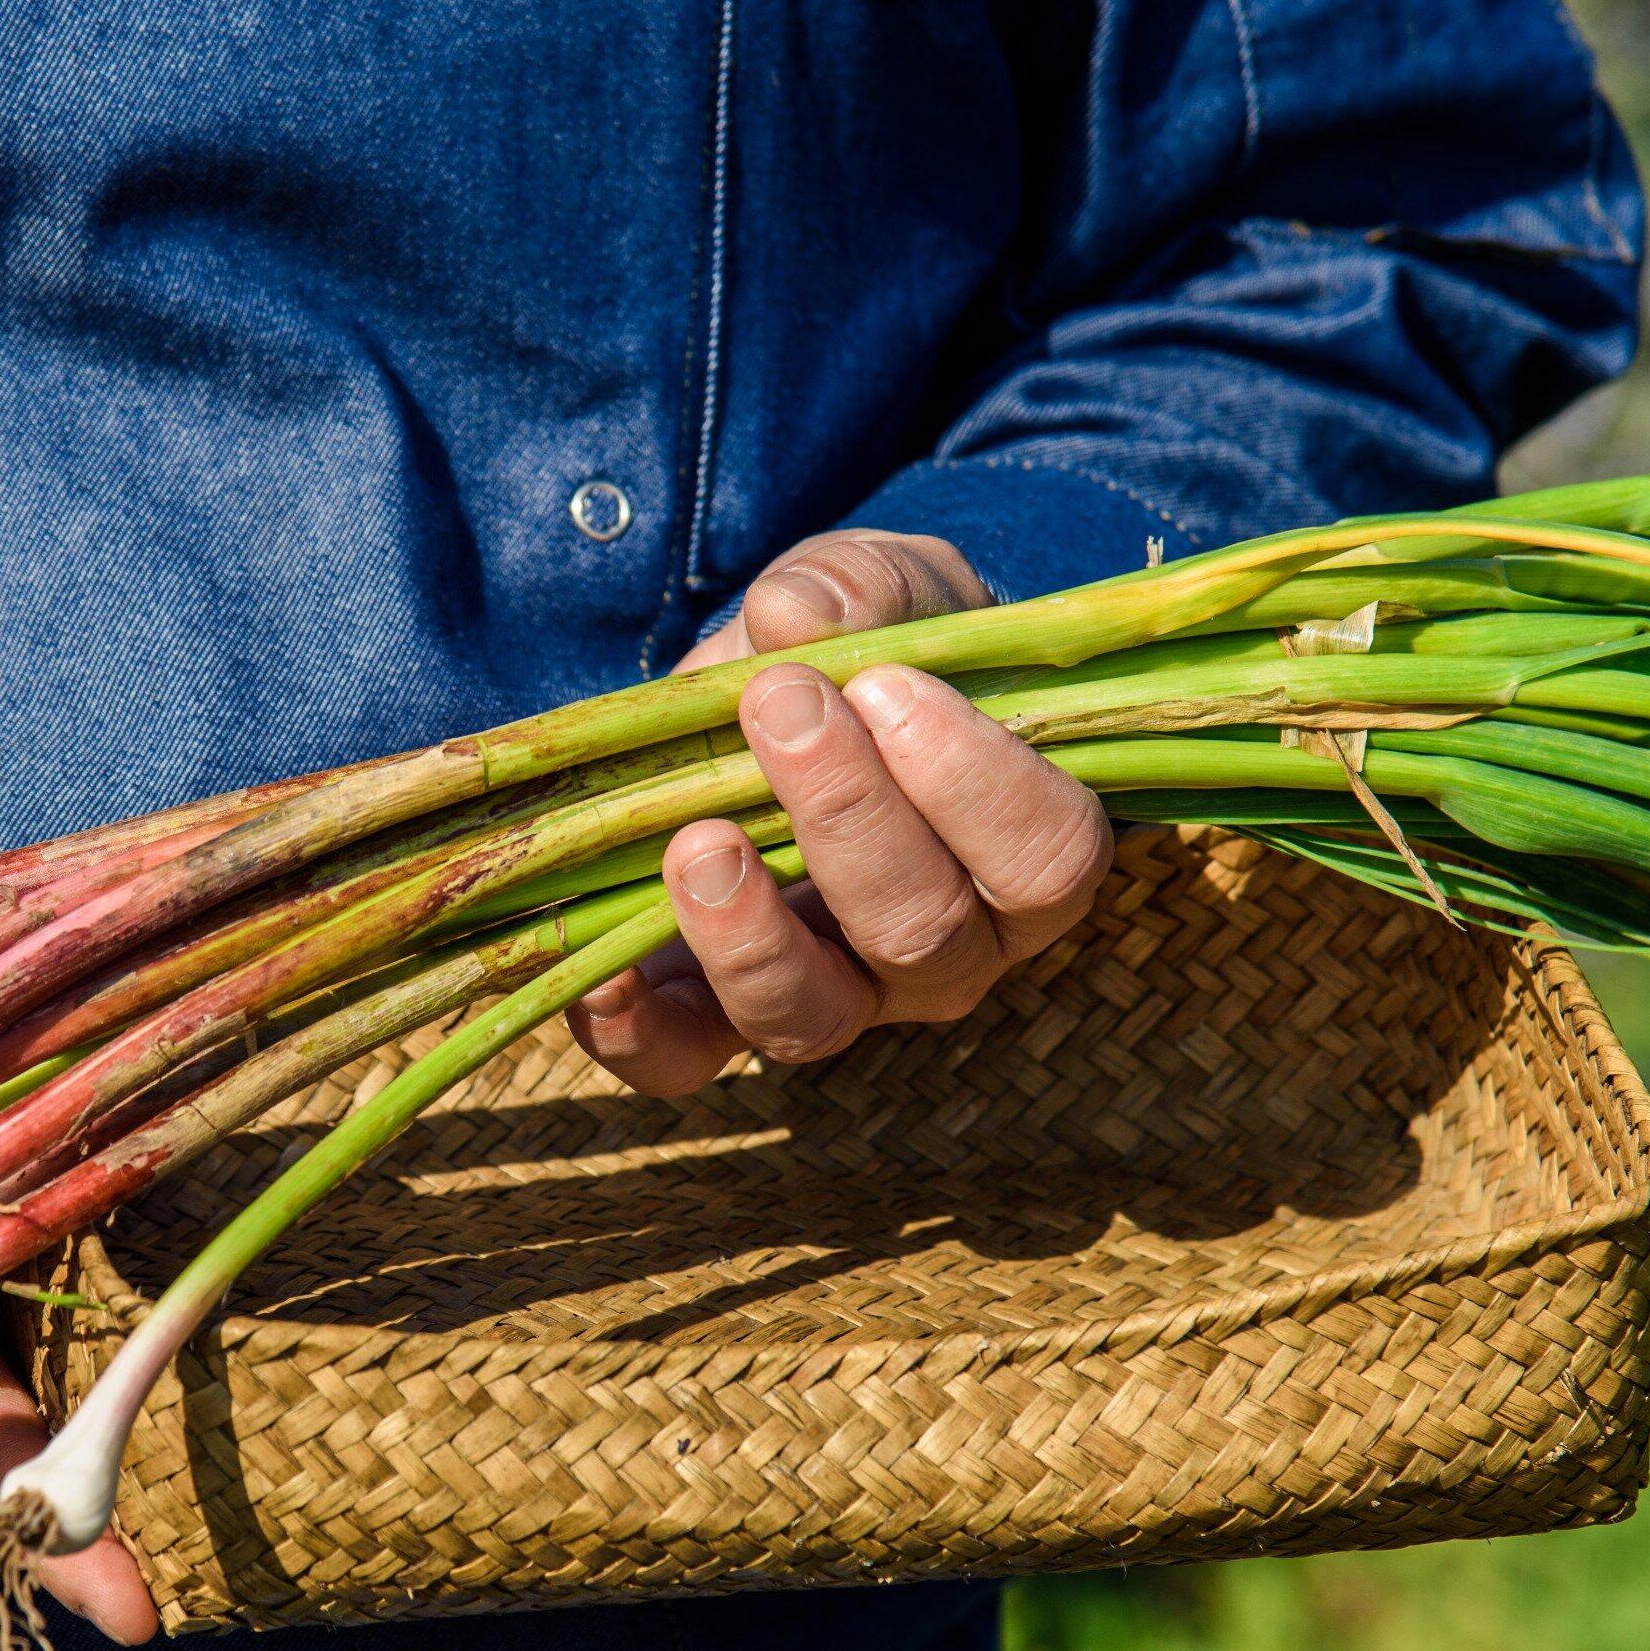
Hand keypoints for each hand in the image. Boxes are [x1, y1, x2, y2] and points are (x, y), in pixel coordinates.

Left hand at [567, 529, 1112, 1096]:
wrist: (767, 696)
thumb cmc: (862, 648)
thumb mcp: (877, 590)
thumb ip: (861, 590)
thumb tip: (793, 613)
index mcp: (1019, 855)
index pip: (1046, 862)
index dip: (975, 785)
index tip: (887, 686)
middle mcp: (942, 955)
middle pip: (926, 935)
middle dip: (849, 818)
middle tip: (782, 706)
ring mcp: (831, 999)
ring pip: (811, 1017)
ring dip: (752, 936)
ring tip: (700, 837)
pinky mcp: (712, 1021)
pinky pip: (679, 1060)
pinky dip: (634, 1027)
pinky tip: (603, 967)